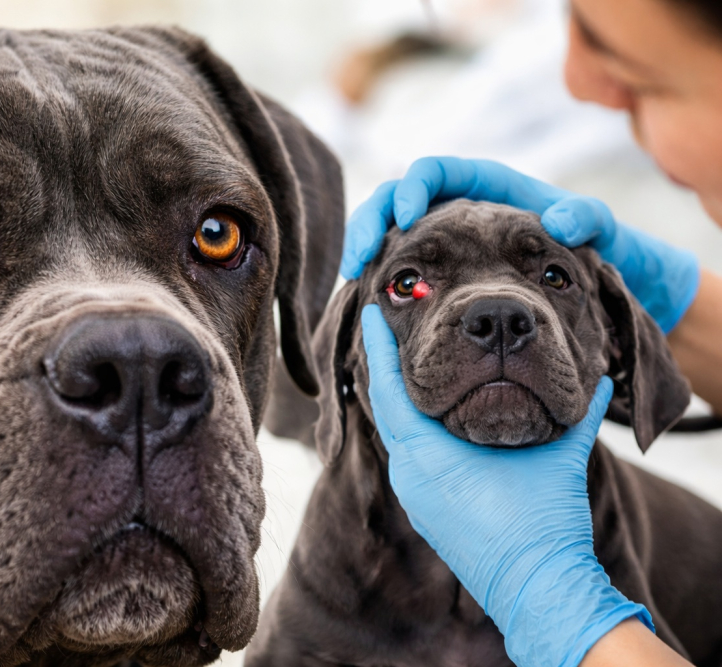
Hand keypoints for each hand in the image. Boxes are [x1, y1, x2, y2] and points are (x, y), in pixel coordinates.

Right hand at [341, 158, 699, 332]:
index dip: (413, 188)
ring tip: (355, 276)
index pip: (433, 171)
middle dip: (371, 221)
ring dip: (364, 248)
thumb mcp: (601, 230)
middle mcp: (454, 205)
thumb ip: (589, 218)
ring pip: (385, 231)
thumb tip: (561, 220)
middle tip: (362, 257)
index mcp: (484, 185)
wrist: (590, 282)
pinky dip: (376, 276)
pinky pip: (392, 265)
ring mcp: (439, 238)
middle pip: (393, 198)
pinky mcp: (432, 270)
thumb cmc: (594, 247)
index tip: (407, 219)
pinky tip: (368, 299)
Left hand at [361, 303, 652, 666]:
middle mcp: (409, 475)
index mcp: (427, 455)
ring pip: (399, 437)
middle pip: (388, 410)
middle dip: (387, 370)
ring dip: (402, 403)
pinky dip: (416, 434)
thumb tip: (597, 381)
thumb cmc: (542, 523)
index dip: (379, 347)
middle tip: (387, 330)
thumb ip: (576, 415)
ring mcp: (415, 497)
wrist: (539, 590)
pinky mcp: (426, 514)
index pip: (388, 388)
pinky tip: (431, 420)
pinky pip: (410, 461)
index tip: (371, 311)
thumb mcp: (559, 458)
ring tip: (408, 369)